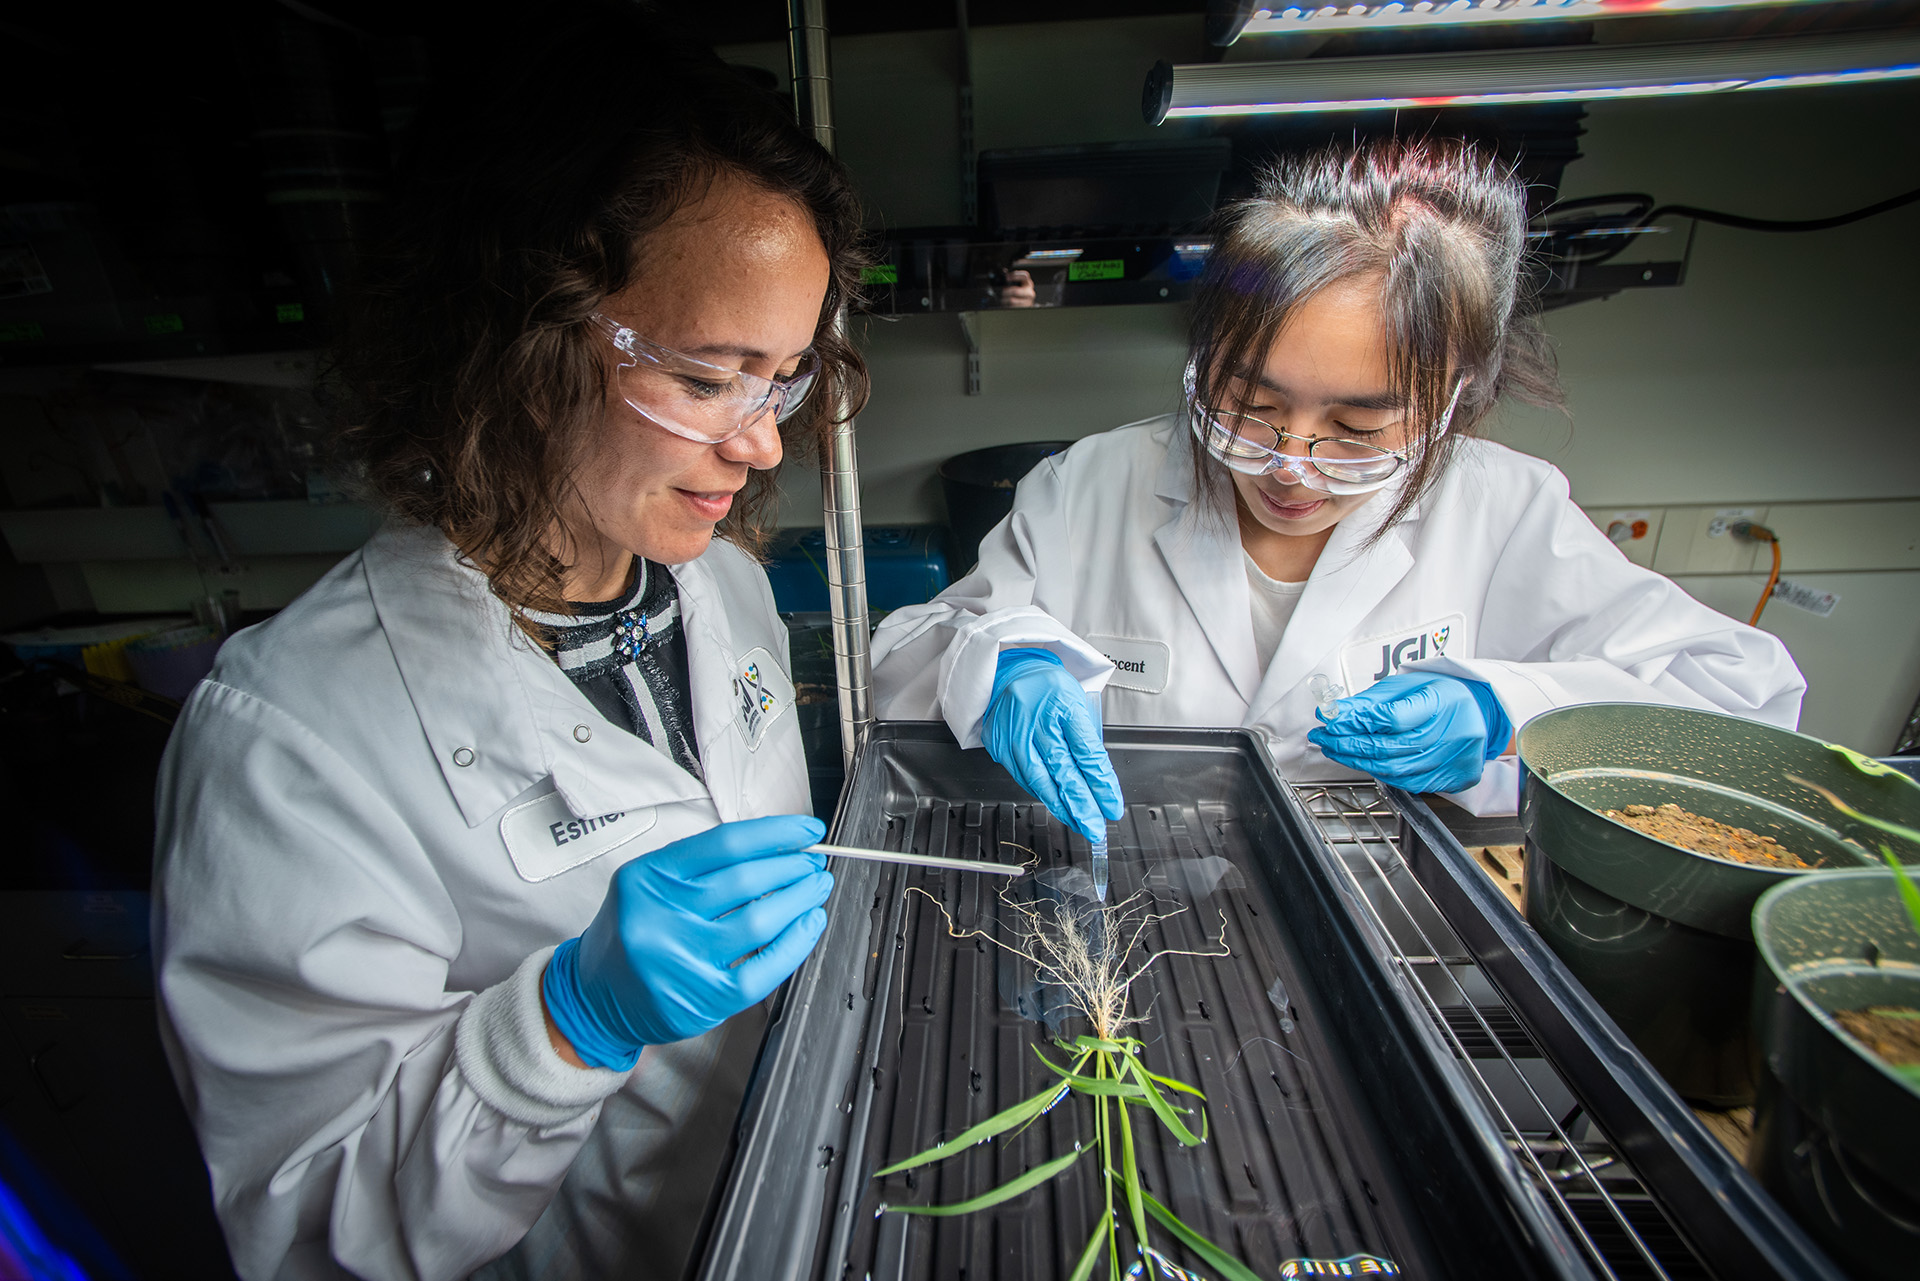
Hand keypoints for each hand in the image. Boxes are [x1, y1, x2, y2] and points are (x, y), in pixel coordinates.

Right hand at [542, 815, 831, 1068]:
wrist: (594, 997)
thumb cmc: (634, 933)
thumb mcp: (650, 884)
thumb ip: (704, 866)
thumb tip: (778, 849)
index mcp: (648, 878)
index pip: (724, 845)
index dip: (775, 834)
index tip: (806, 830)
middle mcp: (660, 917)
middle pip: (746, 881)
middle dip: (792, 866)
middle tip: (813, 861)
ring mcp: (681, 961)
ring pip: (759, 922)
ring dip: (800, 899)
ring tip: (815, 888)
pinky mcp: (702, 1000)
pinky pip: (762, 970)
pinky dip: (795, 944)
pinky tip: (808, 925)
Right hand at [981, 648, 1123, 842]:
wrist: (1008, 670)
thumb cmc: (1047, 687)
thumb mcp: (1075, 701)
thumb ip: (1084, 738)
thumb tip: (1098, 780)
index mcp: (1063, 702)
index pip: (1087, 751)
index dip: (1101, 783)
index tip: (1112, 806)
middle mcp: (1037, 718)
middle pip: (1063, 769)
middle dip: (1082, 803)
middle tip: (1096, 826)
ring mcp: (1015, 732)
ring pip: (1039, 778)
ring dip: (1061, 806)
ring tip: (1078, 823)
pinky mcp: (999, 743)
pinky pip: (1022, 776)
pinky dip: (1041, 793)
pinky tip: (1054, 803)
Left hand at [1306, 672, 1512, 794]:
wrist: (1482, 711)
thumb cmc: (1443, 694)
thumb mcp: (1408, 686)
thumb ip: (1371, 702)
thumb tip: (1335, 713)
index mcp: (1441, 702)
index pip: (1391, 718)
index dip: (1356, 722)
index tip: (1330, 721)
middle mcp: (1449, 734)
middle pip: (1388, 747)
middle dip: (1348, 745)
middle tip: (1324, 739)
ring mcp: (1451, 760)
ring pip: (1395, 770)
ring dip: (1358, 762)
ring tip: (1337, 751)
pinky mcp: (1451, 778)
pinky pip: (1408, 783)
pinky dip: (1381, 774)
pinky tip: (1365, 763)